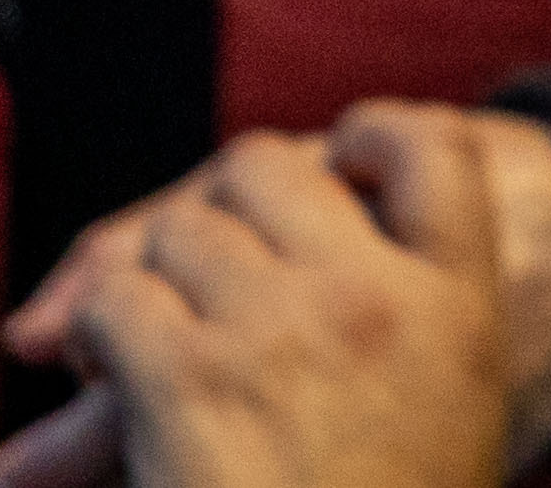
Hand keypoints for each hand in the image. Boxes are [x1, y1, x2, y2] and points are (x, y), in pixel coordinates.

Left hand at [0, 107, 550, 487]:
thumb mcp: (431, 416)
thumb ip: (372, 306)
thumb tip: (219, 237)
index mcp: (459, 310)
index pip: (434, 151)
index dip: (377, 135)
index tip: (338, 160)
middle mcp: (375, 301)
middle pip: (268, 164)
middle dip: (215, 210)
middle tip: (202, 289)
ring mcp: (283, 332)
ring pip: (176, 228)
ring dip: (145, 278)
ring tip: (144, 355)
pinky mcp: (191, 377)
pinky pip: (114, 298)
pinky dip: (91, 332)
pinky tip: (104, 376)